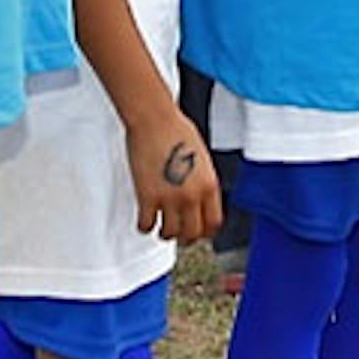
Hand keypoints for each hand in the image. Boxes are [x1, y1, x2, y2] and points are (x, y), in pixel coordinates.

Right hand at [126, 104, 222, 243]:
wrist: (155, 120)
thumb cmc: (176, 131)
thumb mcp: (202, 159)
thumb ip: (202, 182)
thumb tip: (198, 197)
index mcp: (209, 185)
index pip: (213, 223)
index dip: (205, 231)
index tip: (198, 231)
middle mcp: (192, 196)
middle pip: (192, 233)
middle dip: (185, 237)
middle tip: (178, 234)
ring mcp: (170, 198)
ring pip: (169, 234)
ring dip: (164, 233)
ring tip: (160, 226)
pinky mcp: (147, 197)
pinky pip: (146, 225)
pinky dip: (145, 226)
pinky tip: (144, 219)